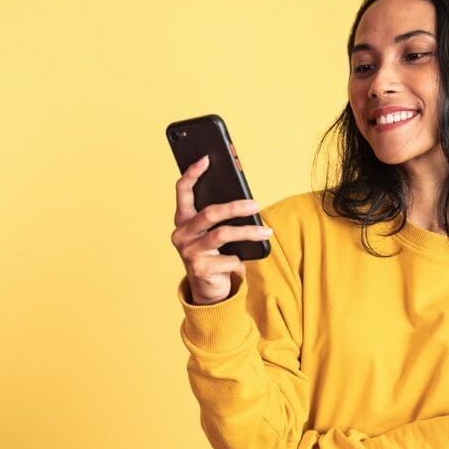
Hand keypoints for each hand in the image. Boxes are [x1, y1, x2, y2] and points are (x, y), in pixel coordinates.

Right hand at [171, 155, 272, 304]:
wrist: (208, 290)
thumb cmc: (214, 253)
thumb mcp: (214, 232)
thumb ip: (219, 217)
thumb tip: (245, 200)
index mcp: (182, 220)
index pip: (182, 191)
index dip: (192, 173)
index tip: (206, 158)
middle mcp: (181, 234)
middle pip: (210, 213)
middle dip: (235, 207)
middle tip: (255, 204)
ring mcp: (188, 252)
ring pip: (222, 234)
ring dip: (248, 232)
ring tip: (266, 231)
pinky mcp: (199, 269)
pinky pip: (229, 258)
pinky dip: (240, 261)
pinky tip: (244, 264)